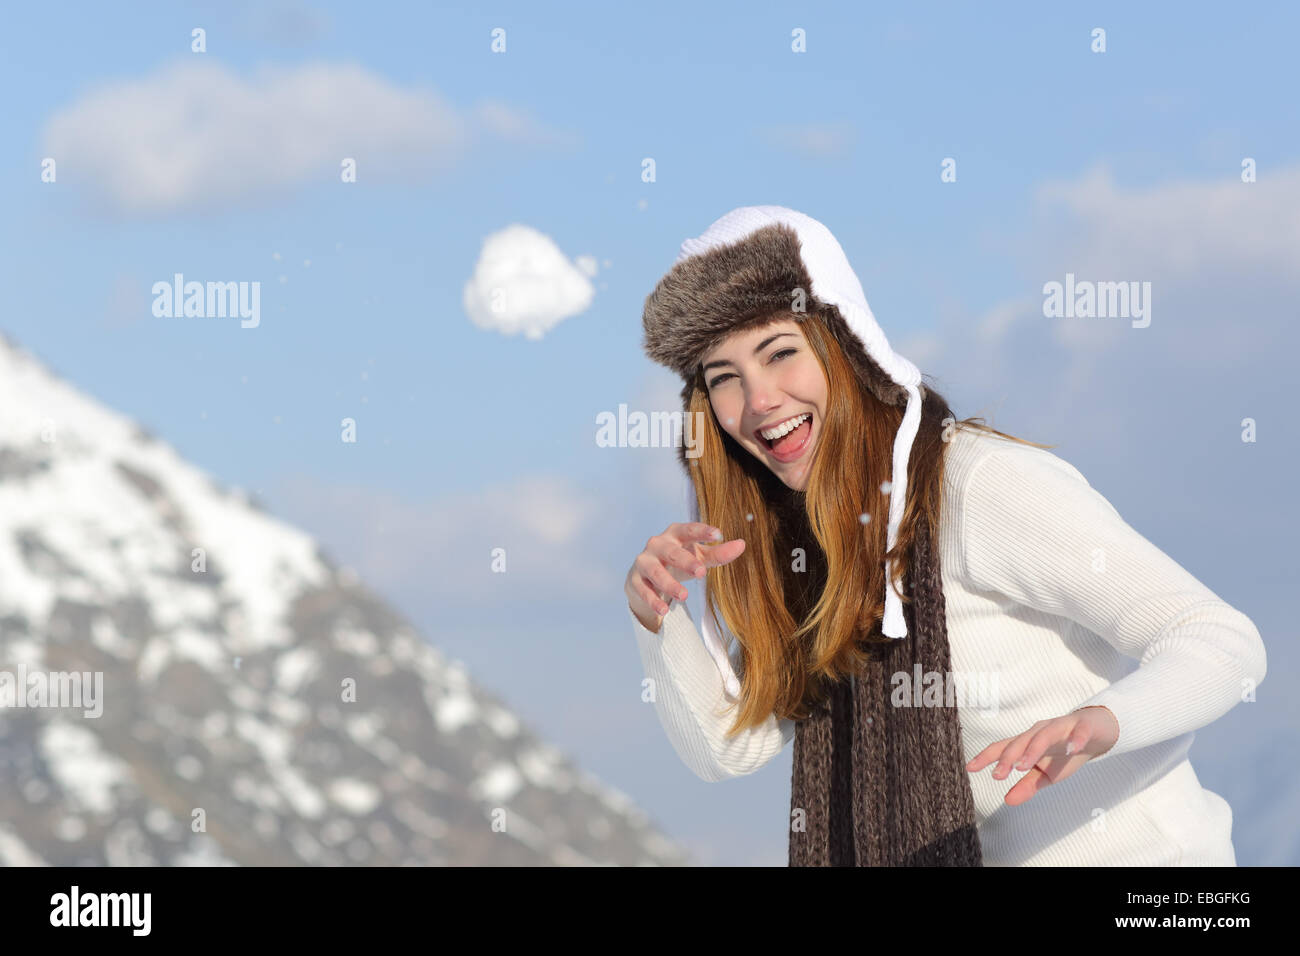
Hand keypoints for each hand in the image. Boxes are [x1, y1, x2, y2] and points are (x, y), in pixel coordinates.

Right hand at [625, 522, 745, 629]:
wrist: (646, 576)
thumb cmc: (677, 561)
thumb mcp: (699, 557)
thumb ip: (719, 553)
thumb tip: (741, 545)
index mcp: (675, 534)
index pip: (689, 529)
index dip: (702, 531)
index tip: (718, 534)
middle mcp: (657, 544)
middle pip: (671, 552)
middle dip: (686, 561)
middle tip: (701, 572)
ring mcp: (644, 561)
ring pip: (656, 572)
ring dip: (669, 584)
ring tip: (684, 596)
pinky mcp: (635, 580)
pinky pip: (643, 590)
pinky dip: (652, 600)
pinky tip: (662, 611)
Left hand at [964, 705, 1119, 806]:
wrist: (1097, 732)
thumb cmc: (1066, 752)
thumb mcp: (1046, 773)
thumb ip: (1027, 785)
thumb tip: (1007, 801)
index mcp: (1028, 742)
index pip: (1004, 747)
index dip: (986, 757)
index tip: (969, 768)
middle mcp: (1040, 731)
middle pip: (1021, 741)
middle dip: (1008, 757)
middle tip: (998, 775)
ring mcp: (1061, 726)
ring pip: (1044, 735)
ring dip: (1033, 749)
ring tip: (1024, 765)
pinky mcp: (1083, 726)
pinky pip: (1079, 731)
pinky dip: (1075, 739)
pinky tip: (1073, 748)